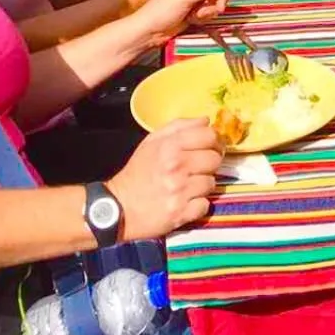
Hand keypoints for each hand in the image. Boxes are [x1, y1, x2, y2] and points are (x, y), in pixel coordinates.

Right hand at [108, 118, 222, 237]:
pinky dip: (198, 205)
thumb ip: (179, 127)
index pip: (209, 135)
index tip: (211, 146)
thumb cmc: (137, 172)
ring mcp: (180, 191)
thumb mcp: (151, 142)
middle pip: (215, 159)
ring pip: (212, 183)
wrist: (119, 207)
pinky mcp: (181, 213)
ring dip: (203, 185)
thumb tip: (206, 121)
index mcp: (170, 146)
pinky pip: (205, 205)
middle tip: (199, 167)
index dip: (214, 140)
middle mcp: (177, 167)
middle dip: (210, 162)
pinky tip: (186, 201)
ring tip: (189, 185)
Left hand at [125, 0, 234, 49]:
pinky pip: (209, 12)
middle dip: (216, 3)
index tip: (219, 3)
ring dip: (209, 11)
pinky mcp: (194, 11)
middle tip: (208, 11)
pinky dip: (204, 17)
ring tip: (196, 15)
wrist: (150, 30)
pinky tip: (192, 19)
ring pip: (215, 3)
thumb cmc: (163, 10)